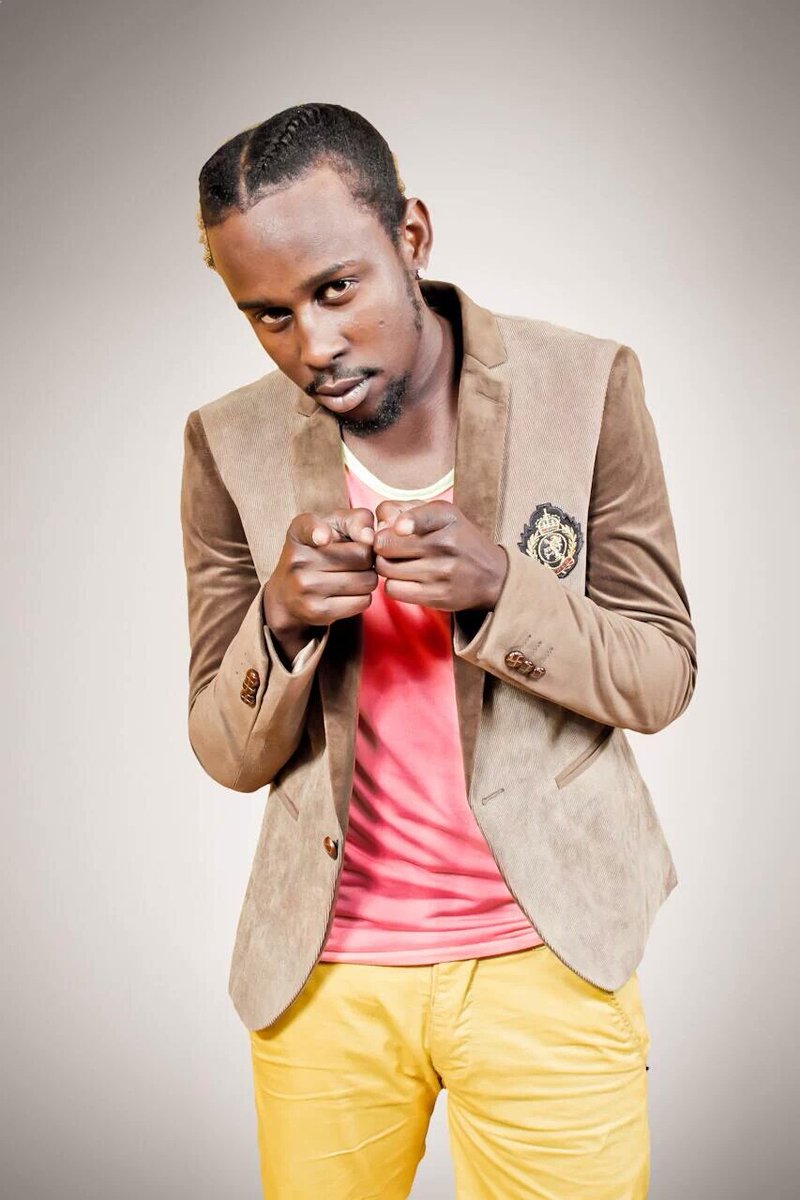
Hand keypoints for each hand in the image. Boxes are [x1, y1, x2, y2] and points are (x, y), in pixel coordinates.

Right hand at [263, 508, 376, 659]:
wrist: (288, 593)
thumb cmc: (321, 551)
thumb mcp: (334, 526)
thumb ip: (357, 519)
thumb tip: (369, 538)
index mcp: (298, 531)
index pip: (309, 527)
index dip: (319, 531)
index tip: (324, 538)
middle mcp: (297, 559)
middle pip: (362, 555)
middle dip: (367, 558)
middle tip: (355, 560)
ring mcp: (305, 587)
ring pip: (367, 580)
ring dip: (368, 578)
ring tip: (352, 575)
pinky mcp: (317, 612)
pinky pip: (363, 601)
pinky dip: (364, 596)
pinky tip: (348, 592)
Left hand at [372, 499, 508, 611]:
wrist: (493, 575)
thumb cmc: (457, 539)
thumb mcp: (440, 514)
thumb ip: (404, 508)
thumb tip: (378, 524)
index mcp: (447, 517)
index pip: (420, 516)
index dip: (400, 522)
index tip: (399, 528)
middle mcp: (446, 543)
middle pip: (386, 544)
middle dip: (381, 545)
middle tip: (390, 547)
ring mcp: (442, 572)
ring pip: (386, 568)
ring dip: (386, 565)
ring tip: (399, 562)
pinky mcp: (437, 596)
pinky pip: (393, 590)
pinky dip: (393, 584)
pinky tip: (404, 579)